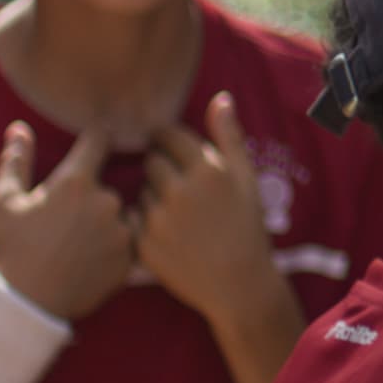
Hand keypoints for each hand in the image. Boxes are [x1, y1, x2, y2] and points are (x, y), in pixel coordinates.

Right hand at [0, 123, 135, 320]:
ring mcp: (123, 229)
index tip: (95, 142)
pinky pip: (129, 240)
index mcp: (76, 182)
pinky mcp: (132, 256)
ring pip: (121, 213)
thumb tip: (19, 128)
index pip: (100, 139)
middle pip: (109, 184)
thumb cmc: (14, 249)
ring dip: (108, 221)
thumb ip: (16, 161)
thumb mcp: (6, 202)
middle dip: (93, 195)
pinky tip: (91, 258)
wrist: (28, 303)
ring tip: (79, 243)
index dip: (96, 139)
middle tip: (68, 220)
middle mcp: (107, 200)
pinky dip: (115, 245)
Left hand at [137, 96, 279, 323]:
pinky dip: (145, 223)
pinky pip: (134, 219)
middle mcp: (180, 191)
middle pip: (151, 161)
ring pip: (141, 191)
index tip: (172, 149)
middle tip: (179, 186)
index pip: (169, 136)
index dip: (169, 141)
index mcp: (207, 170)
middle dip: (161, 168)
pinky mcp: (144, 244)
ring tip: (177, 215)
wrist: (239, 284)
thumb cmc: (247, 228)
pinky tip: (168, 234)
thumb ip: (230, 136)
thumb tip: (221, 98)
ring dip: (152, 196)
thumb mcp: (246, 178)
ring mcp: (159, 219)